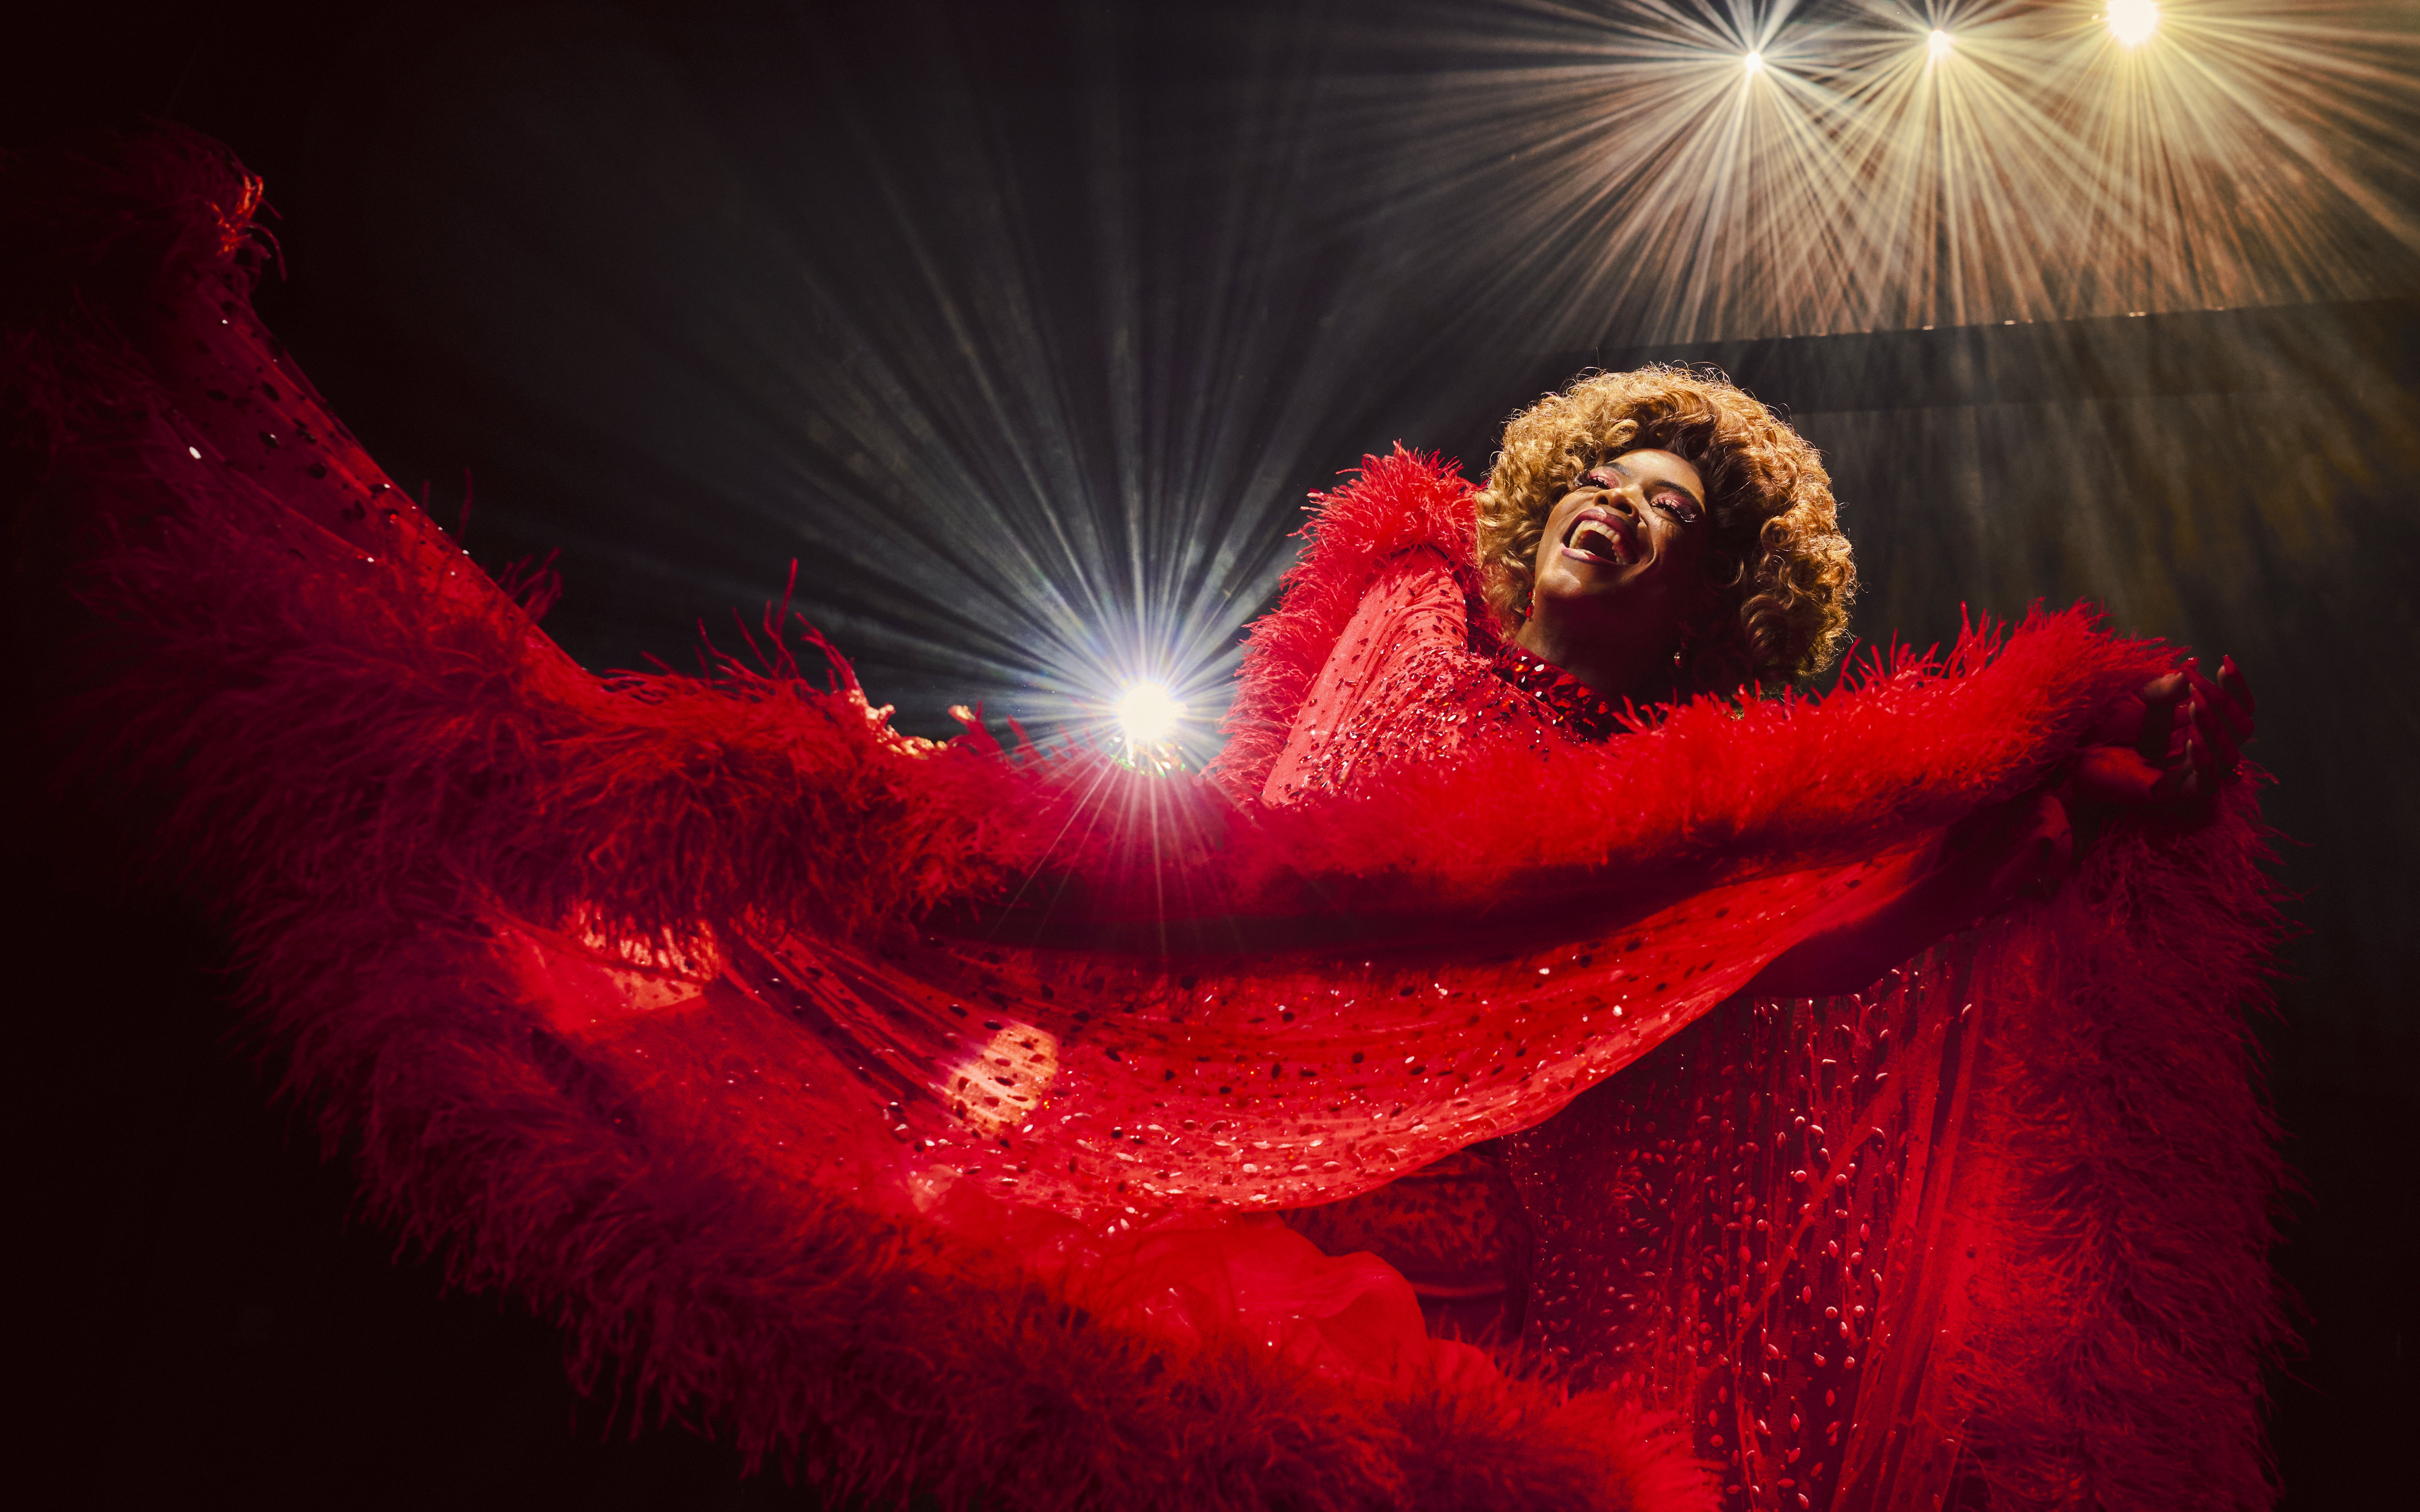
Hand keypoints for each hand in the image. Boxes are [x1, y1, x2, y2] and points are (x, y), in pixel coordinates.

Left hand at [2066, 655, 2256, 807]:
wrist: (2072, 751)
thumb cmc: (2102, 723)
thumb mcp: (2139, 697)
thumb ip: (2167, 686)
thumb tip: (2194, 663)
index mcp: (2198, 725)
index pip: (2237, 708)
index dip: (2236, 686)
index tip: (2224, 661)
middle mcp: (2201, 749)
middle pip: (2242, 729)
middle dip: (2225, 703)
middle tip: (2199, 686)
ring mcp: (2190, 772)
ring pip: (2231, 754)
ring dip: (2216, 726)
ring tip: (2195, 704)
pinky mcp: (2176, 793)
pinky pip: (2208, 782)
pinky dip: (2205, 759)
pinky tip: (2193, 739)